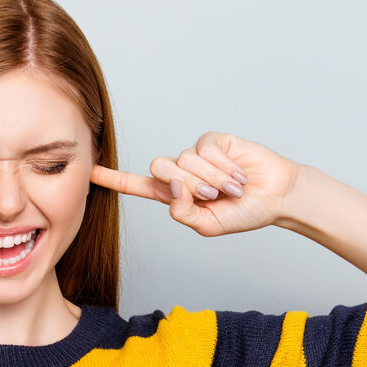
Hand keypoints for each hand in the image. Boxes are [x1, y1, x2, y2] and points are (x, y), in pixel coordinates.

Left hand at [90, 131, 301, 236]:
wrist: (276, 196)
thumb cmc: (244, 213)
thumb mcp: (210, 225)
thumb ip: (185, 214)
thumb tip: (172, 190)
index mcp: (174, 194)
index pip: (138, 185)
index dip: (114, 179)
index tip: (90, 171)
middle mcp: (181, 171)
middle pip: (160, 168)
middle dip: (188, 185)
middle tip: (213, 196)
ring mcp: (196, 154)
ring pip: (185, 161)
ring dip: (212, 179)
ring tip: (232, 187)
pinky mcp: (213, 141)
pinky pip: (205, 150)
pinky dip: (224, 167)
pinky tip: (239, 174)